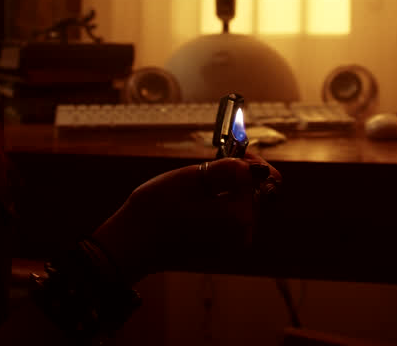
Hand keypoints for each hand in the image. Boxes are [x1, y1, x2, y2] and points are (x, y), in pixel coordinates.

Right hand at [91, 153, 280, 282]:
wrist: (133, 244)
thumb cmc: (155, 209)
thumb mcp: (190, 178)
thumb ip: (227, 170)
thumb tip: (252, 167)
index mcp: (239, 217)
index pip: (263, 177)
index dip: (248, 159)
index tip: (230, 150)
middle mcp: (244, 234)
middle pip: (258, 191)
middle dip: (240, 174)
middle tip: (215, 161)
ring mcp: (234, 244)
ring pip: (245, 203)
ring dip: (230, 187)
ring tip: (202, 181)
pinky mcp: (224, 247)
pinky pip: (234, 217)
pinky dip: (223, 202)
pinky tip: (200, 198)